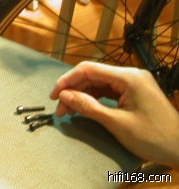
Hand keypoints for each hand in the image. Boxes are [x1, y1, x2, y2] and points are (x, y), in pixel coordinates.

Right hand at [50, 61, 178, 168]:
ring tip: (68, 111)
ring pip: (99, 83)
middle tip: (60, 109)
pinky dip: (94, 99)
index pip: (89, 69)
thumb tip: (63, 95)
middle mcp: (130, 75)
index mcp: (128, 77)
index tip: (54, 96)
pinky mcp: (135, 93)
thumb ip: (89, 106)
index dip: (67, 80)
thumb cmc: (153, 137)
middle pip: (93, 76)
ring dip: (82, 95)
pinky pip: (108, 91)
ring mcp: (133, 83)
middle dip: (73, 90)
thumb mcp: (117, 123)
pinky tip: (84, 108)